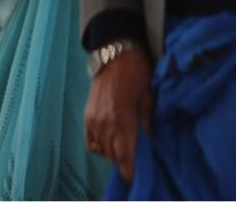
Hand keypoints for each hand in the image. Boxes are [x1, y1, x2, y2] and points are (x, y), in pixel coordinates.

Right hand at [84, 46, 152, 180]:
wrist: (115, 57)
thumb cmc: (137, 75)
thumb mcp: (149, 99)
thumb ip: (147, 123)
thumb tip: (149, 144)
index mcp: (122, 122)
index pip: (125, 157)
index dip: (130, 171)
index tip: (137, 179)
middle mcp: (104, 126)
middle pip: (113, 157)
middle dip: (125, 162)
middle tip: (136, 161)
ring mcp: (93, 122)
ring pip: (102, 151)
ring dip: (114, 153)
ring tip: (126, 147)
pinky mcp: (86, 118)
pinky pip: (91, 142)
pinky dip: (101, 145)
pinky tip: (111, 139)